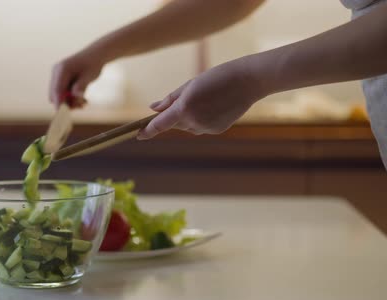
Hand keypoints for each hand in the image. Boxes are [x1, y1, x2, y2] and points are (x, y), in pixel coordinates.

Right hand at [49, 48, 105, 108]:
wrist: (95, 55)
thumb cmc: (93, 64)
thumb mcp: (88, 76)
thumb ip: (80, 87)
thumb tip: (74, 98)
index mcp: (62, 69)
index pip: (56, 90)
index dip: (58, 103)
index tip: (62, 114)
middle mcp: (57, 72)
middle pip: (55, 94)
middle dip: (66, 103)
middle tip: (81, 106)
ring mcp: (57, 75)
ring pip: (59, 95)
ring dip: (70, 101)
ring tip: (84, 102)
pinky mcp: (61, 79)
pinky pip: (63, 92)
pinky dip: (71, 97)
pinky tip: (82, 99)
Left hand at [137, 57, 266, 138]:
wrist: (248, 81)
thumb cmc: (217, 77)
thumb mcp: (190, 84)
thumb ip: (170, 99)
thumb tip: (153, 108)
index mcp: (185, 108)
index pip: (160, 124)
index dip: (147, 131)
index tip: (138, 135)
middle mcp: (194, 121)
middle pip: (175, 124)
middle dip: (174, 115)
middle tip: (189, 97)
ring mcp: (206, 128)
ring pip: (188, 127)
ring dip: (188, 117)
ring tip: (206, 98)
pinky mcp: (217, 130)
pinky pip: (202, 127)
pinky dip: (202, 119)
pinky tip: (215, 105)